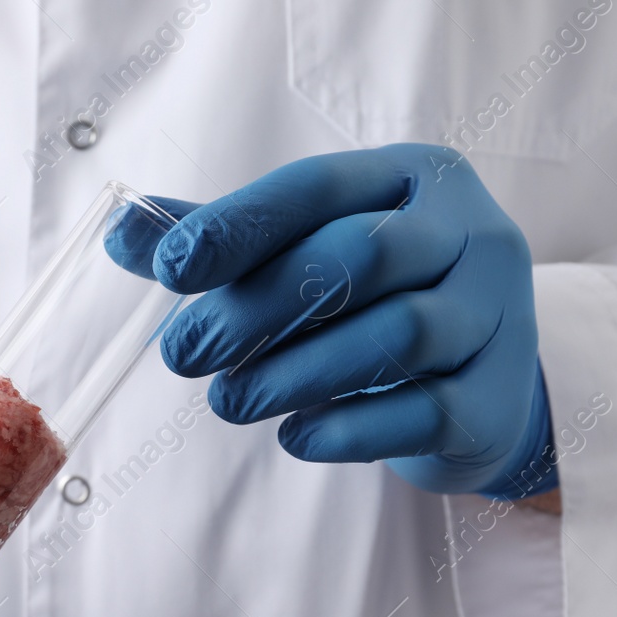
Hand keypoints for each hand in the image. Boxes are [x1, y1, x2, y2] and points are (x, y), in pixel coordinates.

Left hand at [108, 145, 556, 498]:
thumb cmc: (374, 303)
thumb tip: (118, 229)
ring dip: (296, 372)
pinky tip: (295, 437)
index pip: (319, 187)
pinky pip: (425, 412)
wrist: (479, 387)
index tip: (166, 269)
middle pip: (363, 257)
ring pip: (400, 335)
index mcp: (418, 178)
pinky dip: (349, 429)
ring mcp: (498, 317)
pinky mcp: (498, 400)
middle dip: (258, 307)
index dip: (239, 225)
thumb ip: (223, 241)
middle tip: (183, 354)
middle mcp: (473, 235)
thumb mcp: (305, 254)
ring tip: (229, 401)